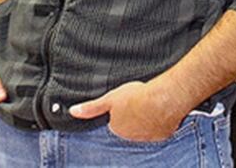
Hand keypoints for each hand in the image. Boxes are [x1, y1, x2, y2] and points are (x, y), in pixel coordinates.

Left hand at [69, 81, 183, 141]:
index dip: (121, 111)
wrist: (163, 100)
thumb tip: (73, 112)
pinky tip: (161, 110)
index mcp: (117, 128)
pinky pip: (159, 129)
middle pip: (130, 127)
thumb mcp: (110, 98)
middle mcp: (131, 137)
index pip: (115, 122)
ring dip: (146, 119)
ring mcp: (147, 138)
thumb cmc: (136, 97)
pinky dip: (160, 122)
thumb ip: (92, 108)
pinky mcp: (162, 135)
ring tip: (150, 105)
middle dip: (133, 117)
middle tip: (138, 102)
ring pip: (144, 128)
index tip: (127, 103)